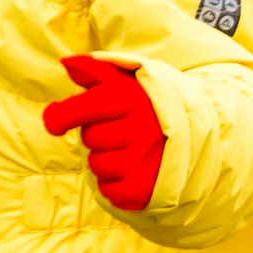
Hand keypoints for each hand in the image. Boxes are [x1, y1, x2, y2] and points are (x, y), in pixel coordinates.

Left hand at [41, 55, 164, 211]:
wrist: (197, 133)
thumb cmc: (149, 103)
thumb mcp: (127, 80)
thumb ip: (94, 69)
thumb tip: (65, 62)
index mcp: (131, 98)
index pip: (80, 109)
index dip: (59, 117)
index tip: (55, 122)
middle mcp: (139, 129)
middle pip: (89, 139)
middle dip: (97, 135)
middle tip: (119, 130)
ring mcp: (144, 161)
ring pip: (97, 166)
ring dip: (106, 159)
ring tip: (129, 149)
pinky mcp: (145, 189)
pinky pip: (108, 191)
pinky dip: (114, 183)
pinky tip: (133, 170)